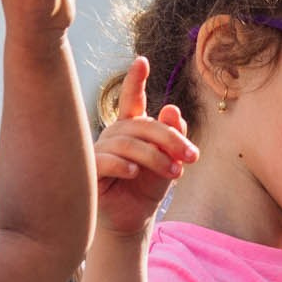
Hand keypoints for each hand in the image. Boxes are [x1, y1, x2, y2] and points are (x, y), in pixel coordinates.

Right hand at [92, 58, 196, 239]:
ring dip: (155, 157)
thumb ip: (172, 137)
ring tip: (175, 173)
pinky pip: (105, 161)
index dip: (135, 80)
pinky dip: (123, 165)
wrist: (132, 220)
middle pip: (141, 125)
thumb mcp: (168, 161)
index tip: (142, 61)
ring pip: (127, 144)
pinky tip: (135, 173)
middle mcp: (113, 134)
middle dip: (170, 138)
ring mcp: (99, 151)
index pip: (132, 100)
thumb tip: (173, 110)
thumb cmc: (147, 188)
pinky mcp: (90, 171)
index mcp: (131, 128)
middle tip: (191, 156)